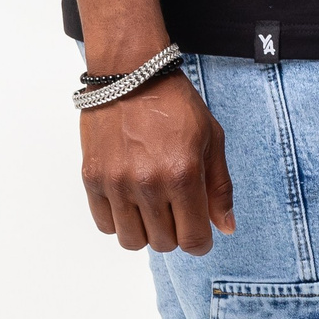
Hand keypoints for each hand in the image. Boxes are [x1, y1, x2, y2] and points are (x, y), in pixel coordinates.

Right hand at [80, 69, 234, 254]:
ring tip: (150, 208)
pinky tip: (129, 201)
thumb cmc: (175, 104)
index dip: (200, 242)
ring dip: (146, 231)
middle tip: (175, 210)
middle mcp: (148, 183)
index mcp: (183, 174)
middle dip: (175, 233)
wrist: (130, 74)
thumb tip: (225, 228)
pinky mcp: (92, 178)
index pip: (193, 239)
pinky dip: (119, 221)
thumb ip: (219, 187)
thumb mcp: (211, 139)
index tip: (198, 233)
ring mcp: (117, 183)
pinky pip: (105, 224)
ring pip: (132, 241)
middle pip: (164, 244)